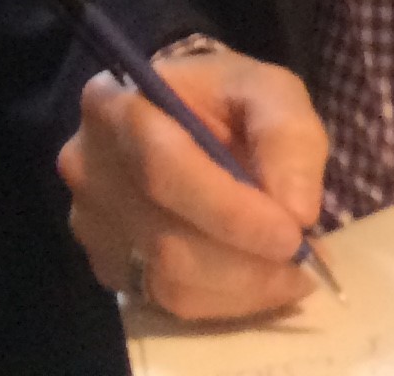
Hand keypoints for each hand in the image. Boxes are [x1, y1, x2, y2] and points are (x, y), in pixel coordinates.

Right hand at [59, 40, 328, 322]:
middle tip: (306, 263)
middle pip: (166, 238)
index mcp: (116, 103)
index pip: (163, 168)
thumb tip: (297, 210)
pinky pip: (169, 302)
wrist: (182, 120)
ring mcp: (91, 222)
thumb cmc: (222, 101)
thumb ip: (287, 136)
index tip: (293, 233)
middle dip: (248, 260)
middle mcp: (87, 166)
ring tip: (291, 272)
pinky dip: (226, 300)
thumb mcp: (267, 91)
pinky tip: (255, 277)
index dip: (230, 211)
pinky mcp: (107, 264)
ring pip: (170, 280)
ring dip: (244, 287)